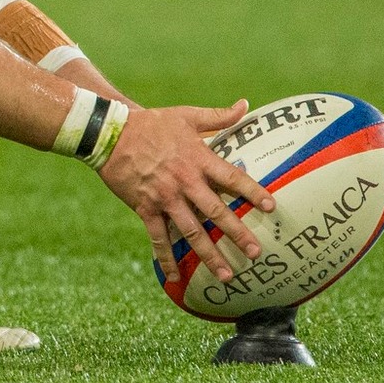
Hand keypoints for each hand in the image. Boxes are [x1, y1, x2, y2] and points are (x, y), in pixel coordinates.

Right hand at [98, 100, 276, 285]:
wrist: (112, 133)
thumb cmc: (152, 123)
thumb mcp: (187, 115)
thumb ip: (218, 116)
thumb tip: (246, 105)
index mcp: (198, 159)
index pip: (231, 178)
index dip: (252, 192)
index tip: (270, 206)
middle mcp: (185, 182)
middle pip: (216, 211)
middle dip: (237, 233)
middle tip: (255, 253)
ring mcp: (165, 198)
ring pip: (191, 232)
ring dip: (209, 255)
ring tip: (226, 275)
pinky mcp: (145, 208)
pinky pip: (158, 238)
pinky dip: (166, 258)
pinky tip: (175, 277)